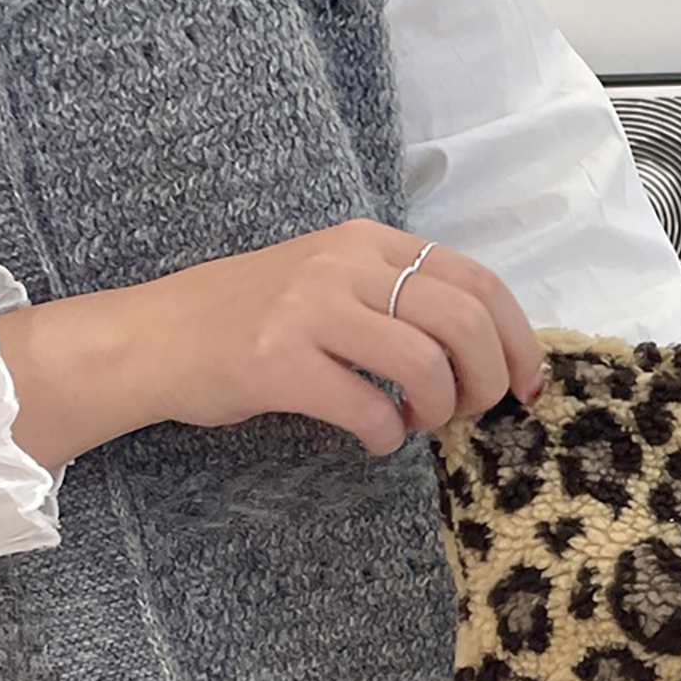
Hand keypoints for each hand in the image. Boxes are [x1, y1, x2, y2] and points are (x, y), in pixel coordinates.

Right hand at [0, 217, 544, 472]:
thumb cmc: (254, 318)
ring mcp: (310, 309)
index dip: (519, 340)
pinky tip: (373, 438)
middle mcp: (345, 264)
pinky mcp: (278, 361)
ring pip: (426, 365)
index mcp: (371, 241)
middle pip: (465, 324)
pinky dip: (386, 436)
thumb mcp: (335, 281)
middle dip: (486, 382)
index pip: (480, 282)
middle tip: (468, 413)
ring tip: (416, 423)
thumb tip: (490, 349)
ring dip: (438, 411)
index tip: (527, 385)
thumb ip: (404, 298)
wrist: (152, 338)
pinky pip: (369, 409)